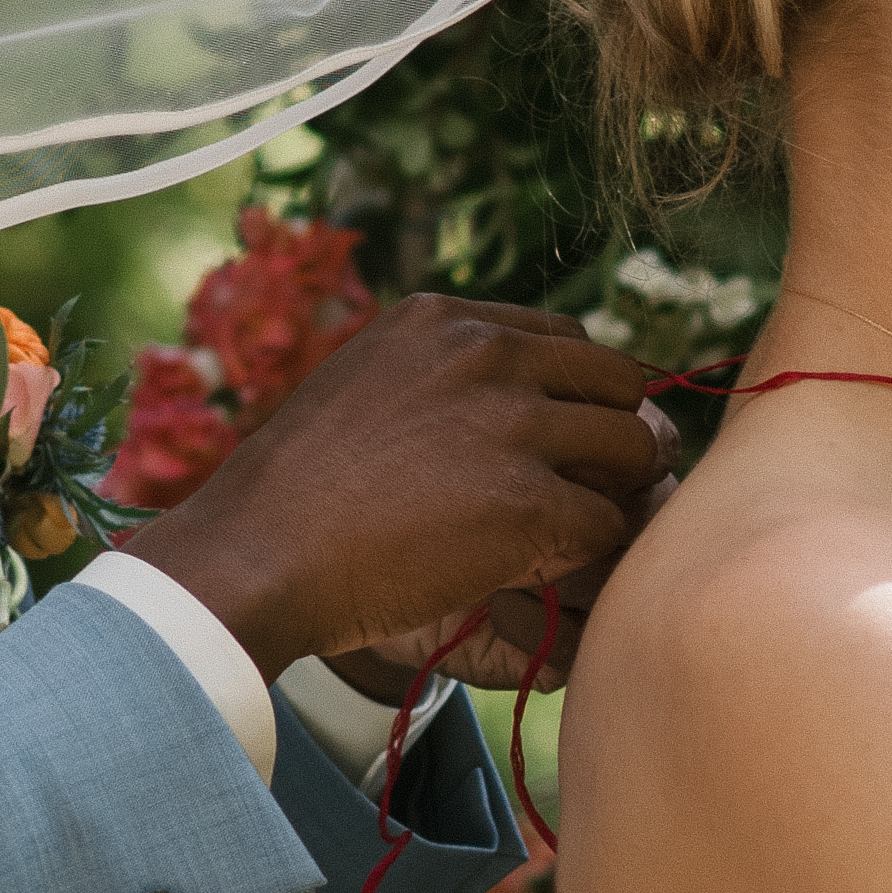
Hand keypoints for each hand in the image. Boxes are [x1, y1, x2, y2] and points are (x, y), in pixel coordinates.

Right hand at [144, 296, 675, 687]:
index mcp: (443, 319)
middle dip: (613, 440)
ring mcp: (513, 423)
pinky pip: (606, 524)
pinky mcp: (528, 501)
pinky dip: (586, 556)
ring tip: (566, 537)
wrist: (256, 553)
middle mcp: (486, 352)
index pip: (564, 340)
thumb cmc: (294, 492)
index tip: (557, 443)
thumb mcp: (361, 388)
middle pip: (618, 383)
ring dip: (613, 497)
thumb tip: (507, 406)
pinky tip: (536, 573)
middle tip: (586, 494)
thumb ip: (435, 381)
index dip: (574, 397)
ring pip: (635, 449)